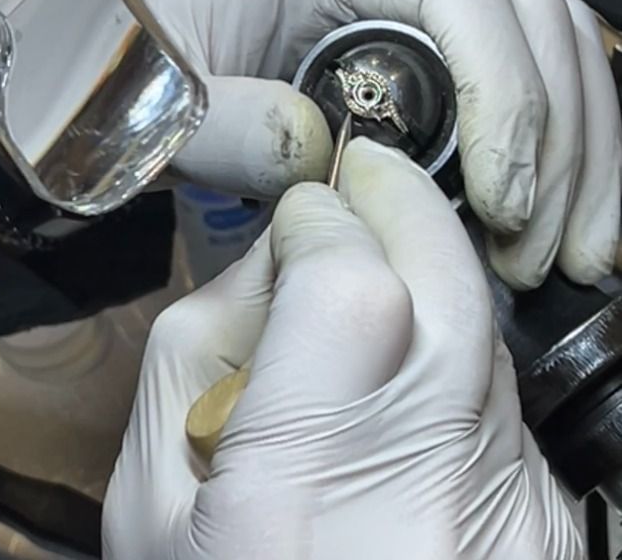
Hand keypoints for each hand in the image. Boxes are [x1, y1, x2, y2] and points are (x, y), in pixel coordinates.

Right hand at [102, 140, 580, 559]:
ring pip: (479, 323)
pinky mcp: (552, 520)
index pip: (347, 284)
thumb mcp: (152, 505)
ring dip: (425, 275)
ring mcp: (508, 510)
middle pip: (447, 277)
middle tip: (361, 183)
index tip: (302, 214)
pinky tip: (404, 391)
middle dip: (399, 203)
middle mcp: (423, 494)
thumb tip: (274, 258)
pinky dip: (452, 353)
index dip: (324, 220)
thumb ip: (198, 349)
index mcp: (296, 495)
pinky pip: (497, 387)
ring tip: (366, 299)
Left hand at [129, 0, 621, 287]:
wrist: (109, 53)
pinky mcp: (417, 31)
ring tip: (570, 250)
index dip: (506, 91)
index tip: (506, 200)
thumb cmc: (125, 64)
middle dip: (563, 135)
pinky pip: (517, 66)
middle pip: (529, 12)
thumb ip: (226, 123)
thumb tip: (329, 157)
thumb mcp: (153, 100)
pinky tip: (555, 212)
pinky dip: (555, 139)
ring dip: (581, 145)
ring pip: (545, 38)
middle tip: (549, 251)